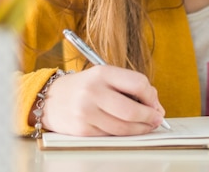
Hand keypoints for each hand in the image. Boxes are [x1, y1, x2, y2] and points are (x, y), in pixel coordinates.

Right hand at [41, 66, 165, 135]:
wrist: (51, 98)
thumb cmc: (84, 87)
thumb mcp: (104, 76)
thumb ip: (129, 86)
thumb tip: (156, 106)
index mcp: (102, 73)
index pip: (138, 84)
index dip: (152, 97)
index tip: (156, 104)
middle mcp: (93, 91)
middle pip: (132, 110)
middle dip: (150, 117)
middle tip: (157, 120)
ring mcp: (86, 112)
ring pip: (123, 128)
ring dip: (140, 129)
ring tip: (146, 126)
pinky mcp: (82, 130)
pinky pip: (110, 136)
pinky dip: (124, 135)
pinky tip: (128, 130)